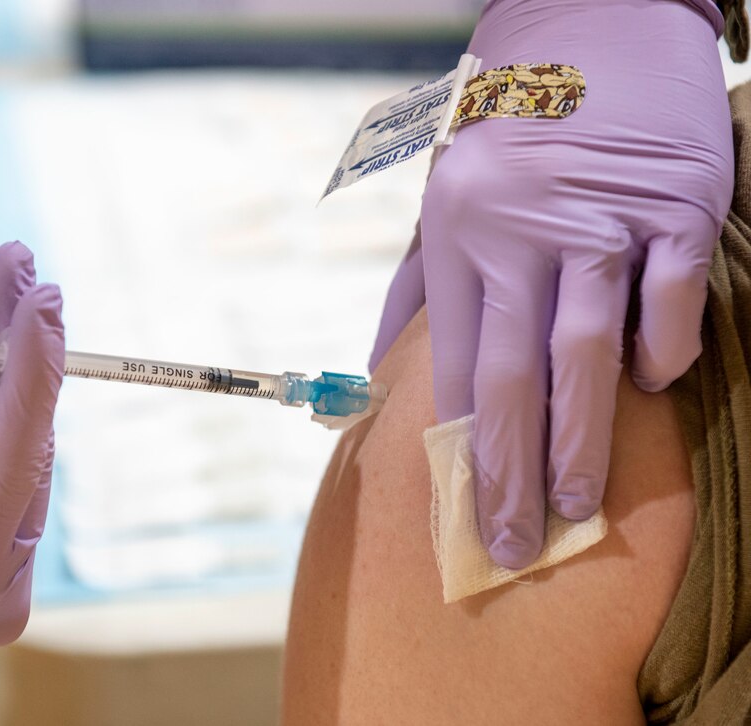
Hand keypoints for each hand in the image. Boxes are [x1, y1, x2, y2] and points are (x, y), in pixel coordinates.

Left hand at [403, 0, 731, 567]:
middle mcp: (518, 232)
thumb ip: (414, 287)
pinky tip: (652, 387)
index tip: (463, 510)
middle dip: (509, 469)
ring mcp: (598, 217)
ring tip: (580, 504)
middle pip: (510, 375)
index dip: (458, 447)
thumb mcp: (441, 196)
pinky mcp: (673, 202)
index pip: (452, 365)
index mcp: (458, 237)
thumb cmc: (510, 128)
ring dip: (581, 436)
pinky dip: (663, 347)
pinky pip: (669, 294)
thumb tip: (375, 368)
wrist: (590, 19)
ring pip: (583, 349)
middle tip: (513, 542)